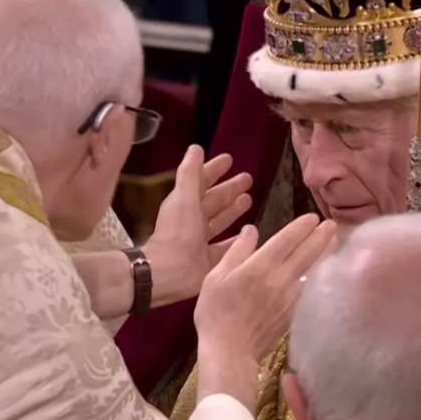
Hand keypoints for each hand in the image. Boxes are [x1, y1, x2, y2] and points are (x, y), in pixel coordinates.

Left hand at [142, 145, 252, 305]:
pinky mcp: (209, 259)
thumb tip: (196, 147)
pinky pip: (226, 245)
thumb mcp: (184, 197)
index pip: (202, 180)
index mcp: (186, 203)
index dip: (214, 169)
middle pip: (215, 199)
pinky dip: (236, 238)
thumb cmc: (178, 231)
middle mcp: (193, 219)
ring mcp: (201, 240)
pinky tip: (250, 232)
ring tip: (250, 199)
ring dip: (234, 210)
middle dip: (230, 189)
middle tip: (249, 178)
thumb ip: (190, 172)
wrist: (170, 271)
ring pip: (221, 220)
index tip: (230, 159)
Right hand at [194, 214, 336, 364]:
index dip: (302, 226)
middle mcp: (280, 279)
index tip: (313, 217)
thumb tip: (251, 230)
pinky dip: (318, 275)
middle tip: (332, 224)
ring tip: (333, 242)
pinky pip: (309, 288)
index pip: (287, 239)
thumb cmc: (216, 313)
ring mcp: (290, 297)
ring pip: (313, 270)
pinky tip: (321, 272)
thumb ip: (237, 251)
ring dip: (324, 254)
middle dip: (321, 236)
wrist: (230, 351)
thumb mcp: (216, 276)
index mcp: (260, 266)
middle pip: (307, 252)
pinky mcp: (294, 313)